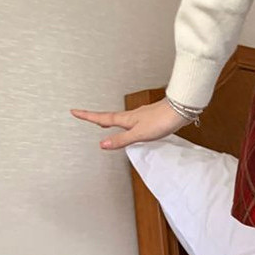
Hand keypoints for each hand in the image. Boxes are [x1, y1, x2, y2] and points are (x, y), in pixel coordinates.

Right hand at [70, 97, 192, 149]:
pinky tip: (132, 126)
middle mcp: (132, 116)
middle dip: (97, 118)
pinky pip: (133, 121)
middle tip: (86, 117)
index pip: (102, 119)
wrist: (180, 110)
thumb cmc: (161, 120)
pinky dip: (126, 123)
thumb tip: (102, 144)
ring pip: (122, 118)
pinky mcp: (151, 118)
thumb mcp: (139, 134)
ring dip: (111, 120)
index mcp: (126, 119)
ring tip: (105, 123)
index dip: (88, 116)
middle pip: (110, 117)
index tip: (74, 112)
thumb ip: (121, 139)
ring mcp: (141, 116)